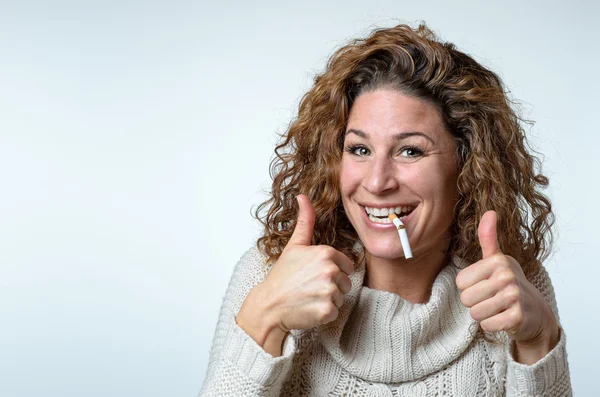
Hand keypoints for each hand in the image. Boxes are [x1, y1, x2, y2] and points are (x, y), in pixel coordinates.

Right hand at [236, 194, 353, 354]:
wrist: (269, 305)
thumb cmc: (282, 276)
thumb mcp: (294, 246)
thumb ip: (305, 221)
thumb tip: (303, 196)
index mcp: (325, 253)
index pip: (346, 265)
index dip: (332, 271)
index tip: (314, 274)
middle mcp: (330, 270)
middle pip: (346, 282)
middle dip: (331, 286)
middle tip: (310, 287)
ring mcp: (329, 291)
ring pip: (341, 297)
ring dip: (328, 300)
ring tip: (309, 297)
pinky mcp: (327, 310)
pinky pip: (335, 312)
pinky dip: (324, 314)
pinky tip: (309, 308)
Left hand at [456, 211, 558, 361]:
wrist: (536, 313)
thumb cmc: (510, 284)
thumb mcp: (498, 260)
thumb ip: (488, 238)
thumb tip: (490, 211)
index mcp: (498, 261)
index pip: (460, 282)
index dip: (469, 287)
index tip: (486, 285)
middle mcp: (507, 276)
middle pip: (466, 298)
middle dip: (475, 303)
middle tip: (492, 299)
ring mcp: (514, 296)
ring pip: (475, 313)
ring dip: (484, 315)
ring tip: (497, 308)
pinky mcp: (517, 317)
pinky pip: (487, 325)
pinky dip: (492, 326)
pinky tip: (504, 318)